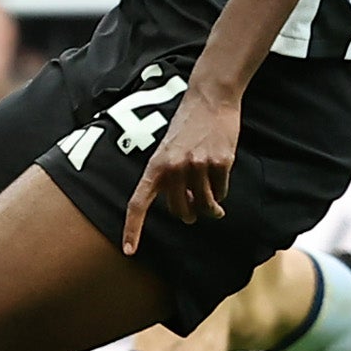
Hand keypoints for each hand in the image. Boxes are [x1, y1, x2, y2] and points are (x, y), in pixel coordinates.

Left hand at [119, 79, 239, 258]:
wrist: (210, 98)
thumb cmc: (187, 126)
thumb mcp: (168, 150)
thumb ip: (169, 178)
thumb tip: (185, 208)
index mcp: (155, 165)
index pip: (138, 203)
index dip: (132, 229)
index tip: (128, 251)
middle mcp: (174, 168)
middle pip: (180, 211)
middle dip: (188, 214)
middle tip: (194, 209)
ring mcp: (198, 166)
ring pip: (205, 206)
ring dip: (210, 209)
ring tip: (215, 208)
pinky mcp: (220, 163)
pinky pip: (221, 192)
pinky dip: (221, 191)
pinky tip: (220, 176)